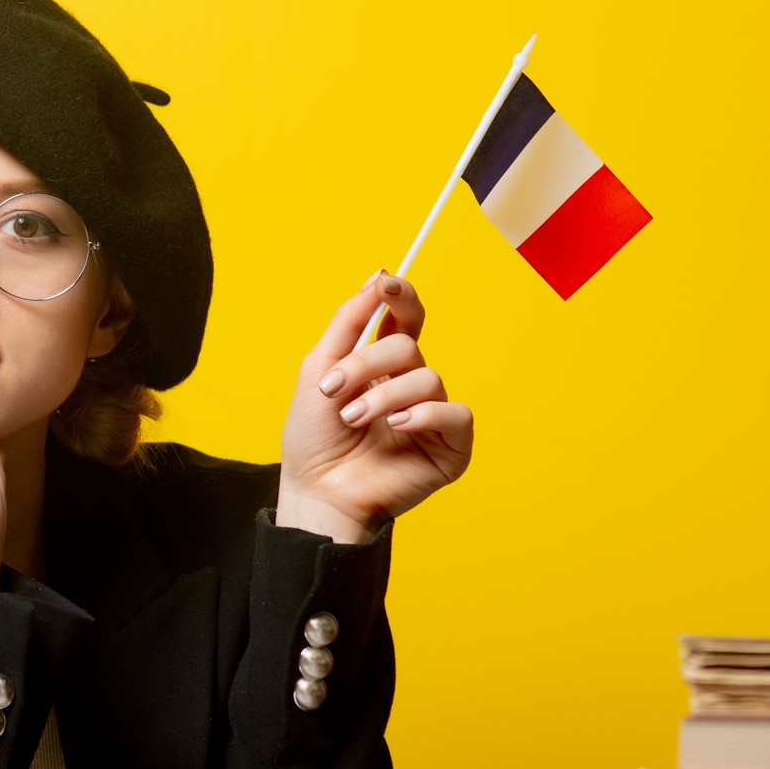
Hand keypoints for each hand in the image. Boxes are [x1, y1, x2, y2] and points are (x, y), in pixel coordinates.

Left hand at [276, 270, 473, 541]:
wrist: (316, 491)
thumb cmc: (314, 439)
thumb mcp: (318, 371)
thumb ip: (348, 323)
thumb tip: (378, 277)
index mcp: (381, 367)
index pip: (405, 320)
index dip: (402, 298)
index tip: (387, 285)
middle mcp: (410, 387)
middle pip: (408, 347)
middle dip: (367, 363)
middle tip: (334, 391)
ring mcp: (432, 416)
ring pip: (428, 378)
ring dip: (384, 396)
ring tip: (353, 419)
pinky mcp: (450, 447)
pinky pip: (455, 413)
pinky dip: (423, 415)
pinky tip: (395, 428)